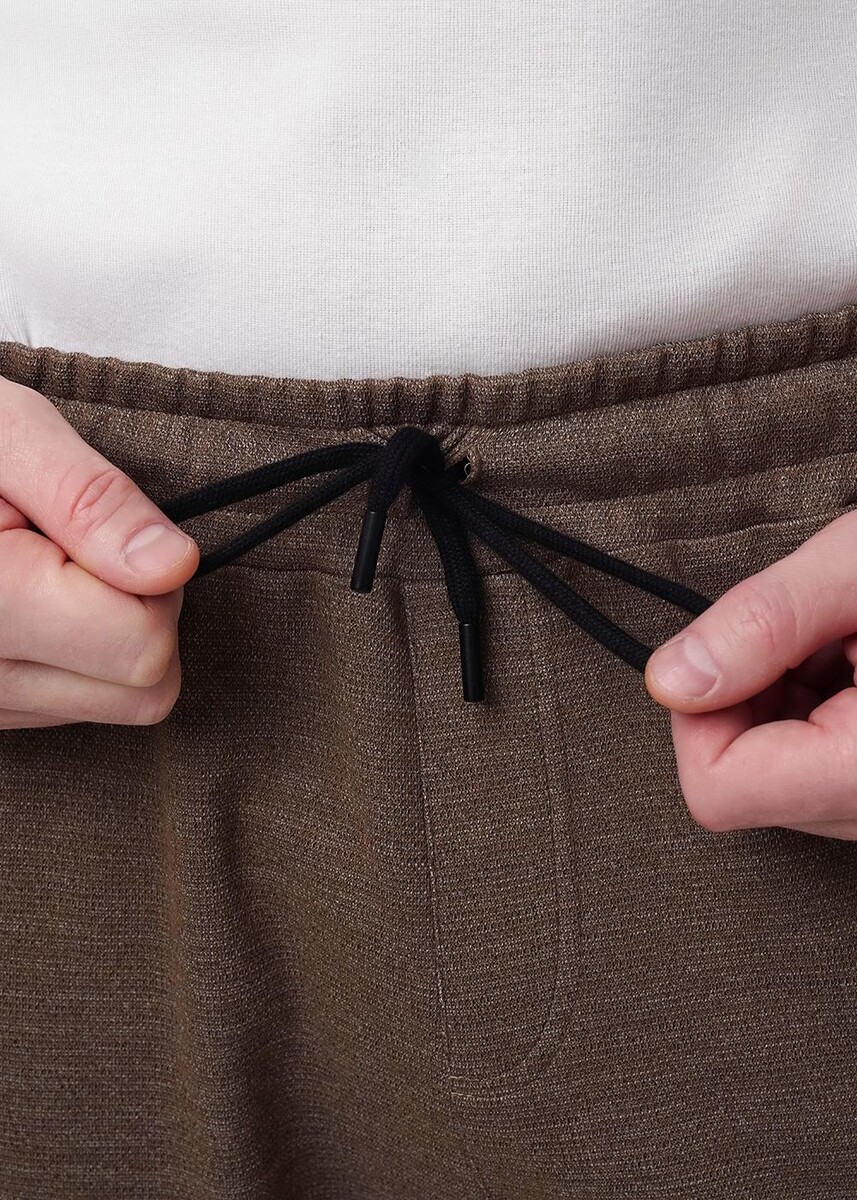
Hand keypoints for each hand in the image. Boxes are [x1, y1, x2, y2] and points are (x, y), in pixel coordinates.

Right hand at [0, 375, 198, 728]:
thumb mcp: (10, 435)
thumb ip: (92, 501)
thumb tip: (172, 565)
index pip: (141, 645)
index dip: (151, 580)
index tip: (104, 532)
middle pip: (143, 689)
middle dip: (142, 611)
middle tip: (85, 547)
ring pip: (120, 703)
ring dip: (110, 634)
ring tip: (49, 567)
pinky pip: (79, 704)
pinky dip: (79, 654)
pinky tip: (36, 601)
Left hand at [644, 510, 856, 839]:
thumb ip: (762, 624)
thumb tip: (669, 679)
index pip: (719, 790)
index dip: (702, 714)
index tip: (736, 650)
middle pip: (745, 786)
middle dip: (750, 700)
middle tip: (812, 635)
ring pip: (778, 780)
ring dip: (786, 706)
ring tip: (846, 647)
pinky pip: (816, 773)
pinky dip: (817, 715)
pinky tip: (855, 666)